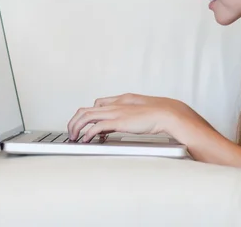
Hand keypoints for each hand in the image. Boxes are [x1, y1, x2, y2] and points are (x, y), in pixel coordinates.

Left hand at [67, 93, 198, 142]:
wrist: (168, 113)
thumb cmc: (158, 114)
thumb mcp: (139, 111)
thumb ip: (128, 115)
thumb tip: (121, 125)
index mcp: (121, 100)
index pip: (96, 104)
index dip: (87, 115)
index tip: (85, 126)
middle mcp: (115, 104)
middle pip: (85, 109)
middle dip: (75, 122)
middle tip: (72, 133)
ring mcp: (116, 112)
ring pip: (86, 116)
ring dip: (77, 127)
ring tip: (74, 138)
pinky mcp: (118, 122)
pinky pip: (97, 126)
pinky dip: (88, 133)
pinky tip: (86, 140)